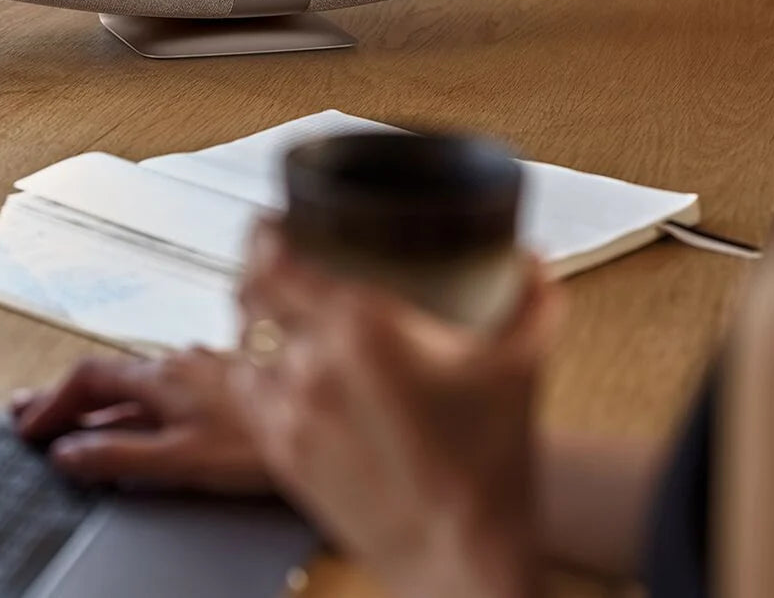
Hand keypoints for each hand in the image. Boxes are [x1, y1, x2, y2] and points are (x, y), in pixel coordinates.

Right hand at [10, 348, 270, 492]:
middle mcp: (180, 364)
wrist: (330, 421)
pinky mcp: (227, 381)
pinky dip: (135, 399)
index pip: (87, 378)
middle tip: (30, 413)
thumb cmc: (262, 444)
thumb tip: (67, 454)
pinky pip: (165, 385)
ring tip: (74, 417)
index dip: (51, 401)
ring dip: (100, 398)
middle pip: (108, 375)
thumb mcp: (181, 459)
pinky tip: (142, 412)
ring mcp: (205, 369)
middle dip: (66, 396)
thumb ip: (121, 456)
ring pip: (138, 379)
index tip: (26, 425)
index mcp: (162, 378)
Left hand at [231, 219, 560, 597]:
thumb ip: (531, 298)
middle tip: (275, 259)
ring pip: (242, 343)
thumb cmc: (488, 465)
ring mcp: (290, 411)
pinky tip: (281, 368)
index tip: (273, 222)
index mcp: (362, 328)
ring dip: (255, 320)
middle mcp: (313, 364)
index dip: (263, 233)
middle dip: (256, 270)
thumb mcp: (521, 363)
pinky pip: (248, 393)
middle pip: (247, 293)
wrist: (462, 553)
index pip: (273, 258)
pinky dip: (256, 370)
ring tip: (278, 311)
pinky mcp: (281, 452)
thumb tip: (530, 260)